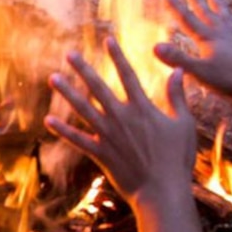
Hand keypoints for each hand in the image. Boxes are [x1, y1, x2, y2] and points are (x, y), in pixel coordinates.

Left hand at [46, 39, 195, 208]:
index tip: (107, 39)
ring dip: (67, 92)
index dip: (117, 56)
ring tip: (53, 78)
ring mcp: (108, 135)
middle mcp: (121, 118)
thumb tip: (178, 71)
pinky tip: (48, 120)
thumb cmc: (177, 160)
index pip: (127, 75)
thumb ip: (177, 96)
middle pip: (98, 87)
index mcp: (143, 108)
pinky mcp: (100, 154)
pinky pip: (77, 139)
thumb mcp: (183, 124)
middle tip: (69, 54)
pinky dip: (63, 130)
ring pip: (82, 109)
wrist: (162, 192)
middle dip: (83, 68)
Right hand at [158, 0, 231, 99]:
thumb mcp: (200, 72)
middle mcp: (223, 35)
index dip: (176, 8)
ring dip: (220, 7)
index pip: (188, 21)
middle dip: (197, 2)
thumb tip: (154, 46)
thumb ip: (178, 59)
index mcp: (208, 40)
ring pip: (227, 19)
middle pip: (207, 15)